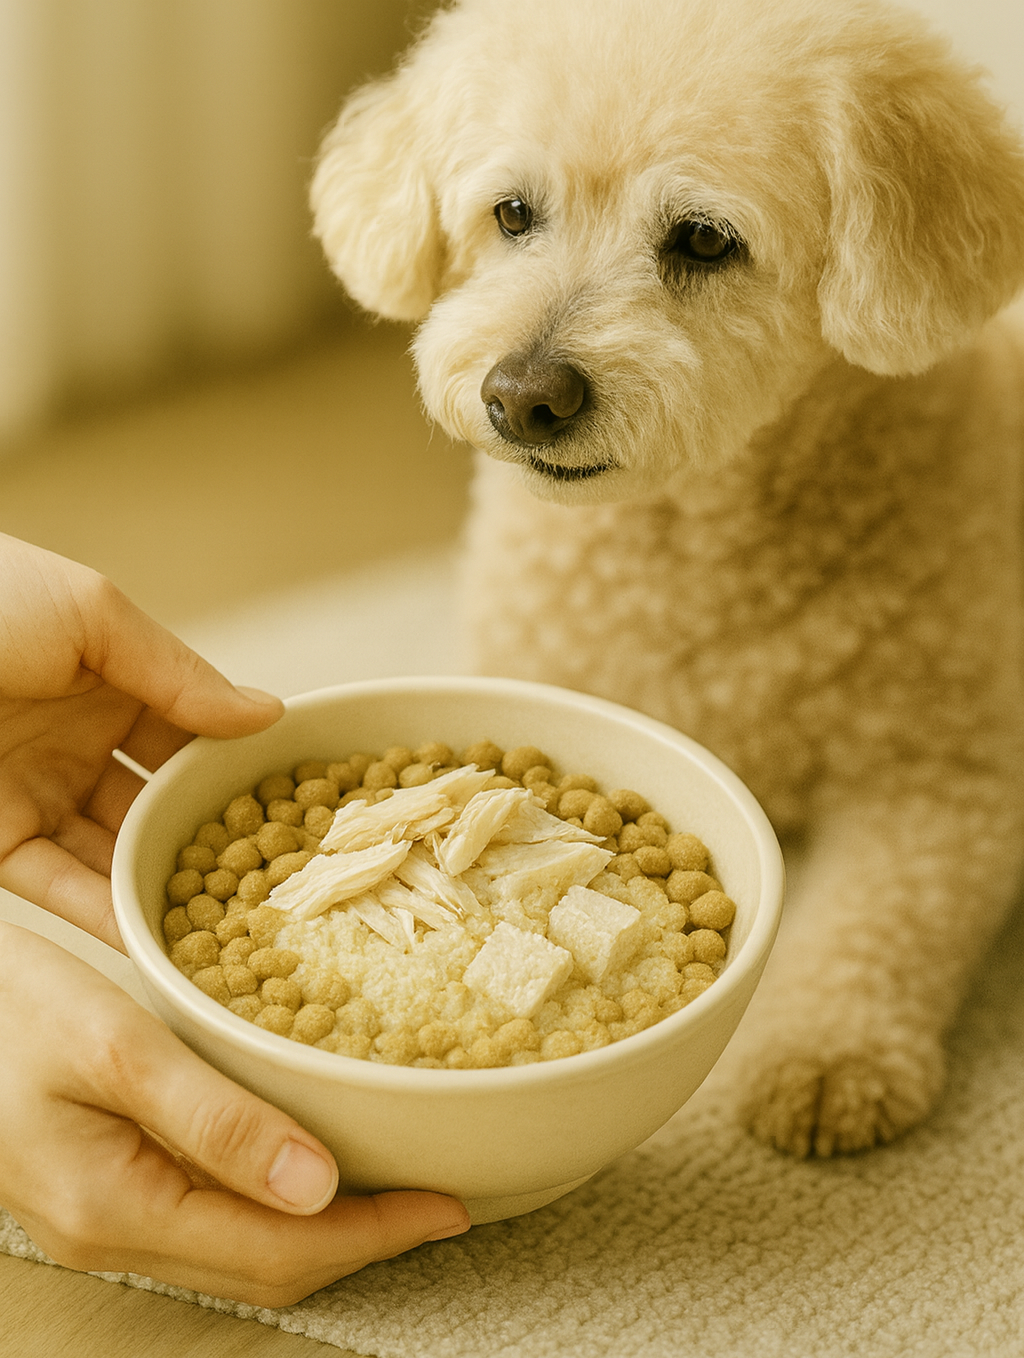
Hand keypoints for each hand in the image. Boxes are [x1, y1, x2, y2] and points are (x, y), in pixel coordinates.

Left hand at [0, 533, 283, 948]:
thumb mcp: (91, 614)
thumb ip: (179, 672)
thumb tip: (264, 712)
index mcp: (109, 681)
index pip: (192, 734)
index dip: (239, 767)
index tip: (298, 806)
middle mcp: (79, 743)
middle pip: (162, 803)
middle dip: (214, 839)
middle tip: (277, 882)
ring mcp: (38, 796)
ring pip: (119, 853)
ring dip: (168, 887)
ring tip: (232, 926)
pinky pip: (62, 887)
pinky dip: (107, 913)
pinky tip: (159, 937)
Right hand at [0, 924, 469, 1303]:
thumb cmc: (15, 1010)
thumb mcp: (118, 1047)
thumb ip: (214, 1119)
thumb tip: (317, 1184)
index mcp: (117, 1208)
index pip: (278, 1252)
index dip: (373, 1234)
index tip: (446, 1205)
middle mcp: (113, 1233)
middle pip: (266, 1269)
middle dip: (362, 1242)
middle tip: (437, 1199)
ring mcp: (105, 1220)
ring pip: (240, 1255)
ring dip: (324, 1230)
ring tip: (392, 1187)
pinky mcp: (105, 1192)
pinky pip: (211, 1222)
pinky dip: (276, 1206)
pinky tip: (307, 1165)